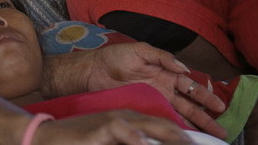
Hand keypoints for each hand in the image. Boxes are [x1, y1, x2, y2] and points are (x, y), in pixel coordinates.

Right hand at [35, 110, 193, 143]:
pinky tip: (147, 144)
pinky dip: (138, 139)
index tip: (203, 140)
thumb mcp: (111, 142)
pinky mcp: (104, 126)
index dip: (186, 132)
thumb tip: (148, 144)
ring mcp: (117, 119)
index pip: (166, 125)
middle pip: (166, 123)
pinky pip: (125, 132)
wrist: (49, 136)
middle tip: (208, 140)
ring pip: (151, 126)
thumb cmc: (81, 142)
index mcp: (133, 120)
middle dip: (188, 134)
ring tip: (188, 143)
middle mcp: (129, 116)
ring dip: (171, 136)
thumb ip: (133, 142)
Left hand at [86, 42, 226, 138]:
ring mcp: (154, 102)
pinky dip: (173, 129)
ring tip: (209, 137)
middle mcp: (164, 90)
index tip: (220, 106)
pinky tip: (184, 136)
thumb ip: (162, 57)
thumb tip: (183, 68)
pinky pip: (161, 121)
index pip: (190, 86)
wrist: (93, 71)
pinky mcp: (142, 111)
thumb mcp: (141, 50)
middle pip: (190, 105)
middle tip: (221, 129)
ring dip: (194, 126)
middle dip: (206, 117)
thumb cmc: (116, 57)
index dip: (205, 96)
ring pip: (179, 116)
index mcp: (166, 73)